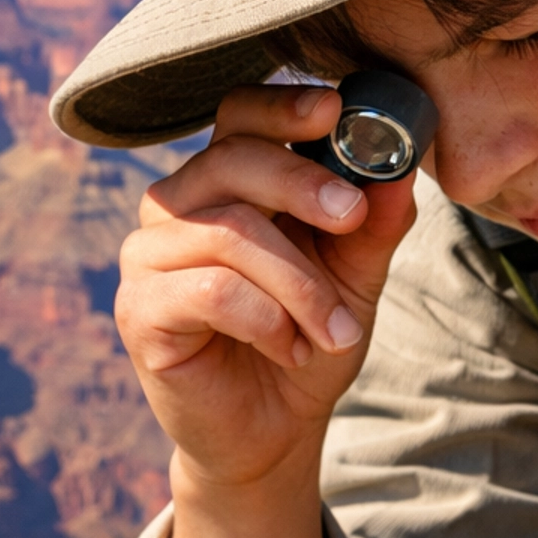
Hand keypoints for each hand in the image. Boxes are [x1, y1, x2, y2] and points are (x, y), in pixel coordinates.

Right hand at [115, 84, 417, 489]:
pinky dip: (266, 320)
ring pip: (228, 232)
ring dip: (298, 283)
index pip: (238, 116)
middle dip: (303, 184)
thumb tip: (398, 171)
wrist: (273, 431)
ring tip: (334, 330)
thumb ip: (372, 225)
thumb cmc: (306, 341)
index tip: (335, 110)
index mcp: (224, 182)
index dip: (282, 106)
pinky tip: (289, 350)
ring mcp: (147, 257)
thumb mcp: (354, 278)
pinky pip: (210, 290)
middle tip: (353, 216)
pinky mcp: (138, 310)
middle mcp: (175, 208)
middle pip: (230, 160)